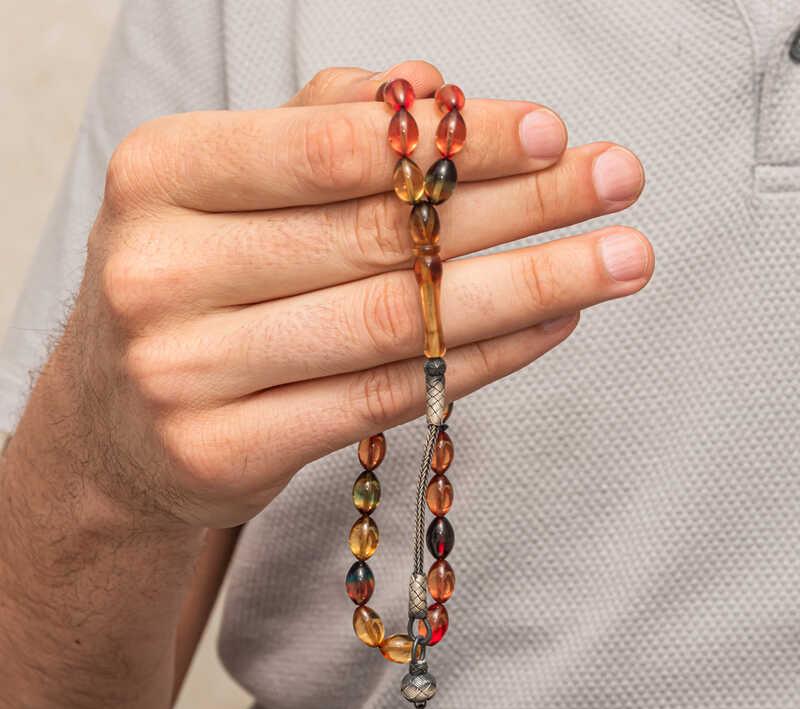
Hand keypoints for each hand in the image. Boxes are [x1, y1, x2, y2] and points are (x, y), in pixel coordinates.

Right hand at [39, 61, 651, 531]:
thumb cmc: (196, 283)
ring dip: (526, 289)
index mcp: (160, 178)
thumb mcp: (231, 187)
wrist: (118, 419)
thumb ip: (324, 129)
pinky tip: (547, 324)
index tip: (554, 134)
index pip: (331, 149)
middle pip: (377, 238)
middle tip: (620, 184)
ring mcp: (185, 374)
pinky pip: (381, 398)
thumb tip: (432, 89)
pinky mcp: (224, 453)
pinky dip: (478, 360)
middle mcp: (160, 275)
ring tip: (619, 261)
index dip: (453, 141)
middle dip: (518, 208)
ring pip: (392, 325)